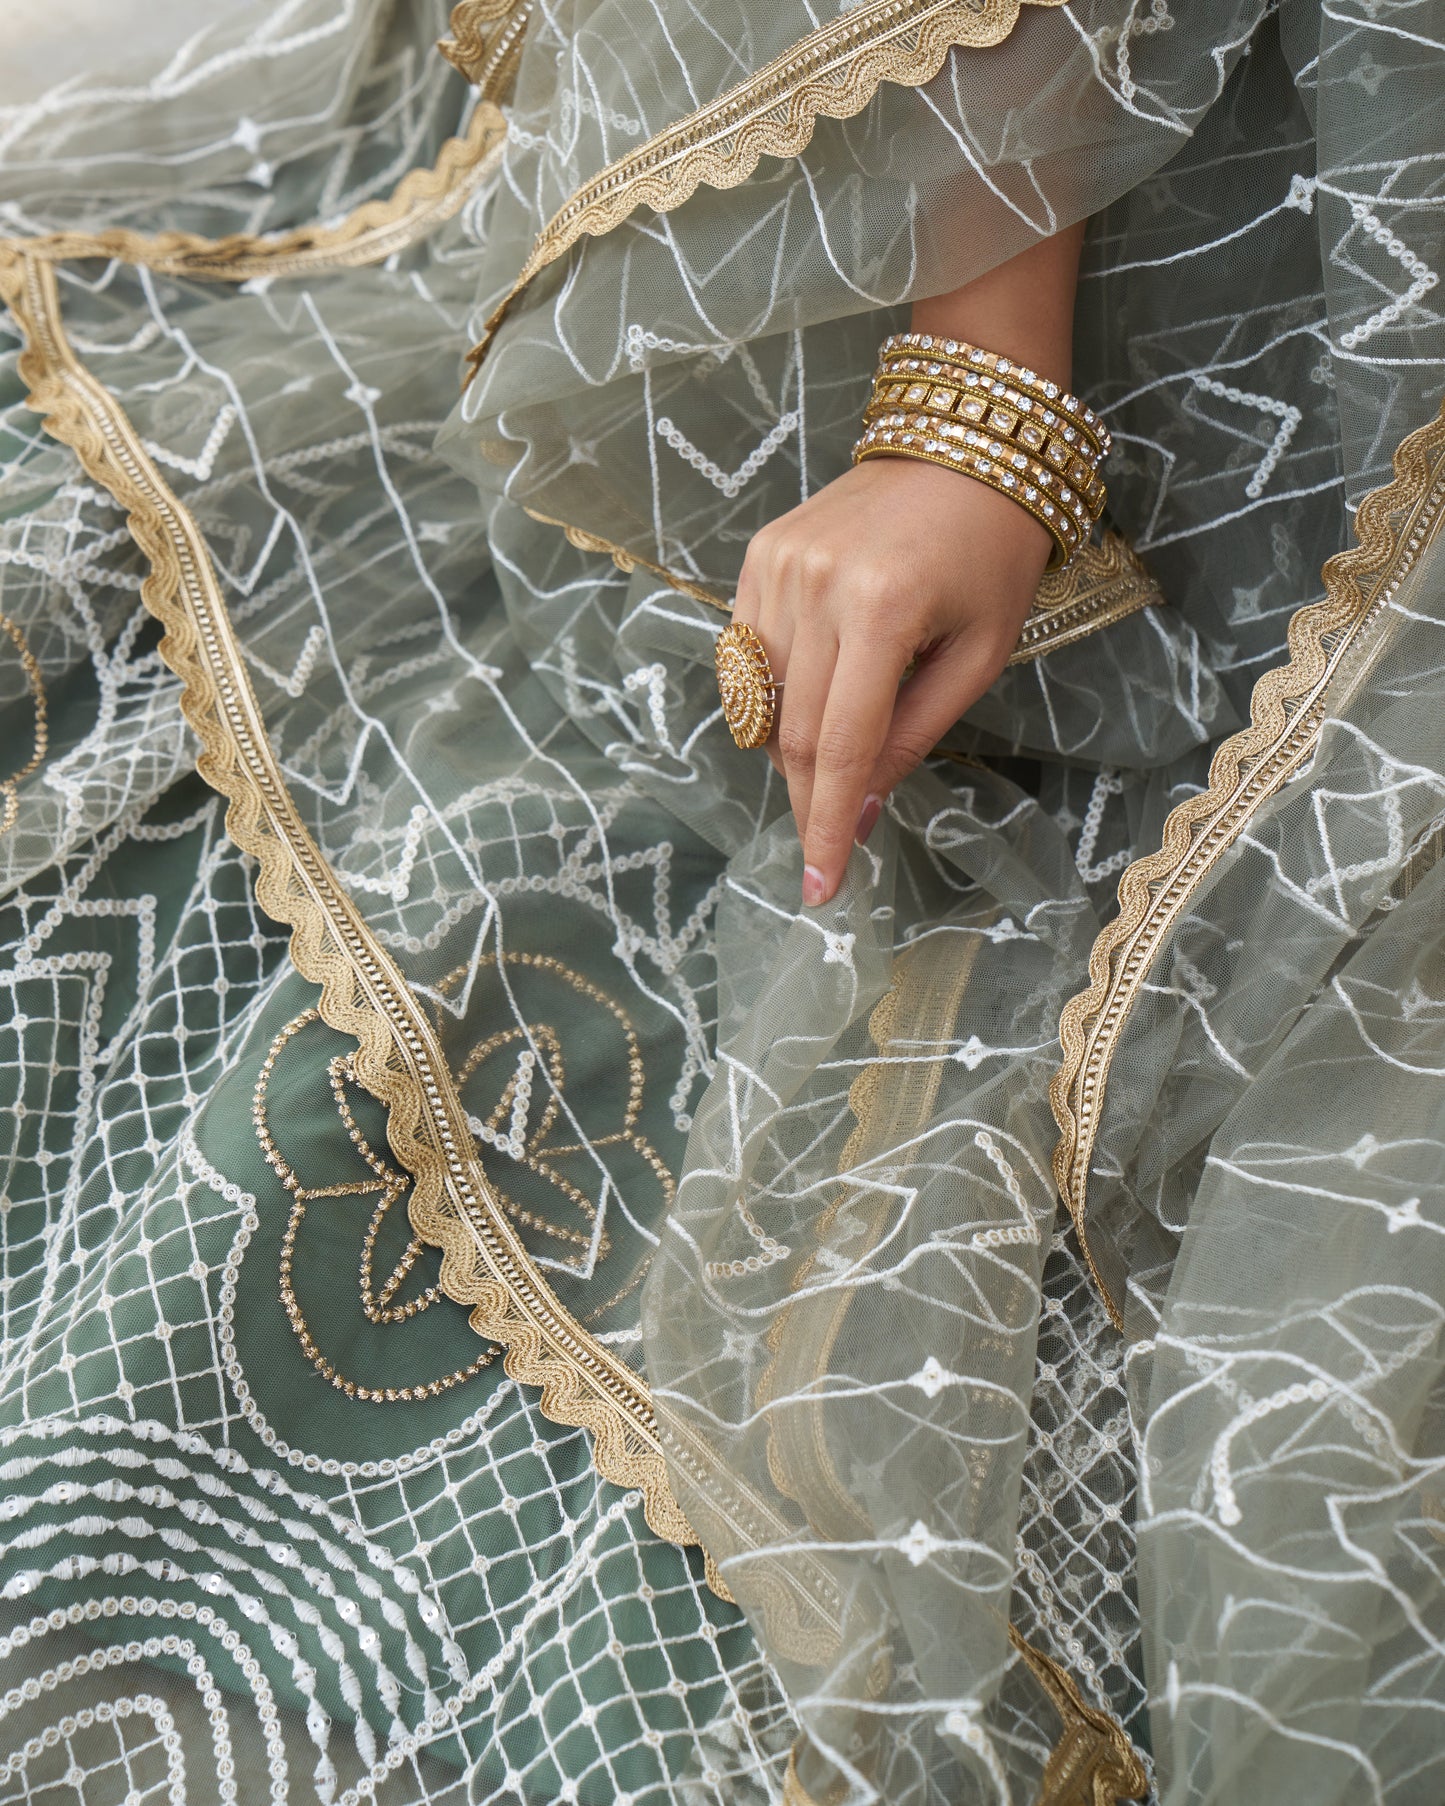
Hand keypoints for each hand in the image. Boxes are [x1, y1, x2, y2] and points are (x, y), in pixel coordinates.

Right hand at [734, 453, 1048, 905]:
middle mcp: (816, 585)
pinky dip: (774, 695)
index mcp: (884, 609)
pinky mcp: (760, 554)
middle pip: (793, 735)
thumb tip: (857, 811)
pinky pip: (748, 656)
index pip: (841, 745)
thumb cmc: (993, 552)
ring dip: (793, 750)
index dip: (826, 826)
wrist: (967, 443)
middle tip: (827, 846)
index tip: (822, 886)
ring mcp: (778, 565)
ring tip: (836, 752)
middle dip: (810, 800)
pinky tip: (818, 689)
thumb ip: (914, 735)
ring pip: (761, 702)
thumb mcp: (979, 654)